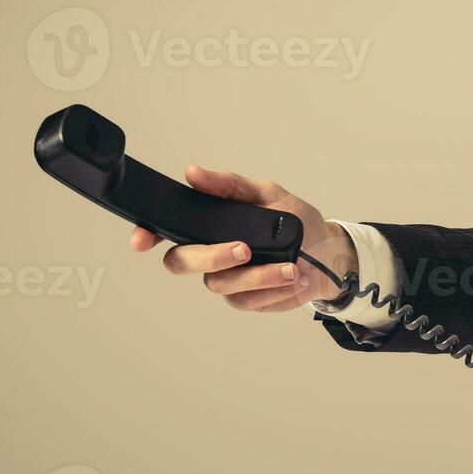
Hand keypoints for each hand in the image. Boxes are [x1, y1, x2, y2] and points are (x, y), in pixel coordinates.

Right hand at [129, 165, 357, 311]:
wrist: (330, 252)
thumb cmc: (296, 221)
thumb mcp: (268, 194)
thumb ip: (230, 185)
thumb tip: (193, 172)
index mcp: (209, 226)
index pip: (167, 230)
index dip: (147, 234)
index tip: (142, 240)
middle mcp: (211, 254)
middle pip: (184, 262)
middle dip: (211, 256)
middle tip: (244, 249)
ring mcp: (228, 280)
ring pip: (222, 285)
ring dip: (258, 277)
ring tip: (290, 267)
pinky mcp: (249, 300)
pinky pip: (249, 301)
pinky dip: (275, 289)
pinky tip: (296, 277)